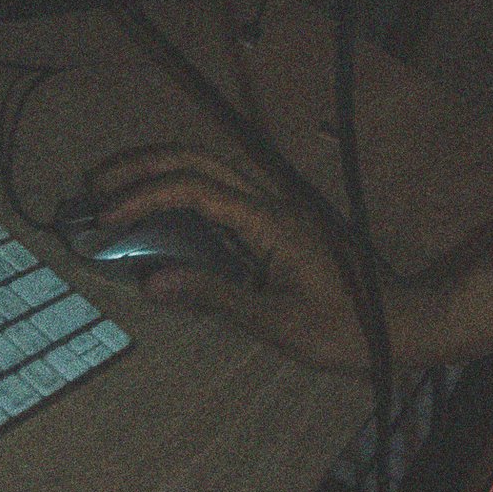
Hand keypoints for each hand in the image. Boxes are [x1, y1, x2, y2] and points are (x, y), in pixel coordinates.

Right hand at [72, 143, 445, 382]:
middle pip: (199, 162)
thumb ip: (213, 297)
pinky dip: (182, 192)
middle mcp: (271, 203)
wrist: (399, 324)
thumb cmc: (342, 329)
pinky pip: (222, 194)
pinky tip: (158, 214)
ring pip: (211, 171)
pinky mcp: (277, 225)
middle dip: (143, 166)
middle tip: (93, 185)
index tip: (106, 216)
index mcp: (269, 221)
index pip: (196, 189)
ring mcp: (275, 211)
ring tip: (114, 190)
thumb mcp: (276, 322)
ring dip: (161, 172)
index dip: (145, 196)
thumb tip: (151, 282)